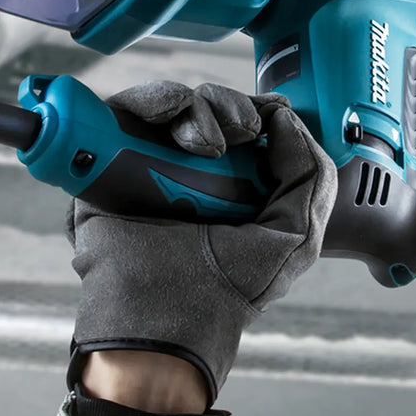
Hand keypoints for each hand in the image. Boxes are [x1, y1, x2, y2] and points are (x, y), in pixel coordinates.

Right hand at [66, 81, 337, 409]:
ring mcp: (148, 162)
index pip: (248, 123)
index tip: (274, 112)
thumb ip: (309, 175)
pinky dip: (153, 99)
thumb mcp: (296, 235)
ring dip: (199, 108)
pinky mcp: (106, 160)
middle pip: (213, 106)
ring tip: (204, 146)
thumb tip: (286, 117)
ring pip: (175, 103)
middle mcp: (191, 169)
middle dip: (233, 108)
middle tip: (242, 133)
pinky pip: (126, 108)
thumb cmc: (231, 288)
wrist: (167, 316)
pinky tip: (168, 113)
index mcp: (235, 184)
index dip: (261, 109)